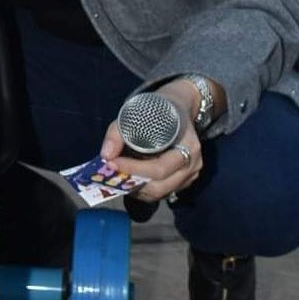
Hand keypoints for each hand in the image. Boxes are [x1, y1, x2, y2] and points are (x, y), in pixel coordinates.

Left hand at [99, 82, 203, 202]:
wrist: (179, 106)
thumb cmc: (158, 110)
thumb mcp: (135, 113)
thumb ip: (117, 134)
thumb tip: (105, 155)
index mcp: (187, 145)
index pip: (159, 168)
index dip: (134, 169)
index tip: (112, 163)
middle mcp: (193, 164)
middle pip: (160, 186)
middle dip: (133, 183)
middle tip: (111, 175)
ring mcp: (190, 174)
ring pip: (161, 192)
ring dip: (138, 189)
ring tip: (119, 178)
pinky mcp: (185, 181)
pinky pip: (164, 192)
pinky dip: (146, 189)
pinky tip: (133, 178)